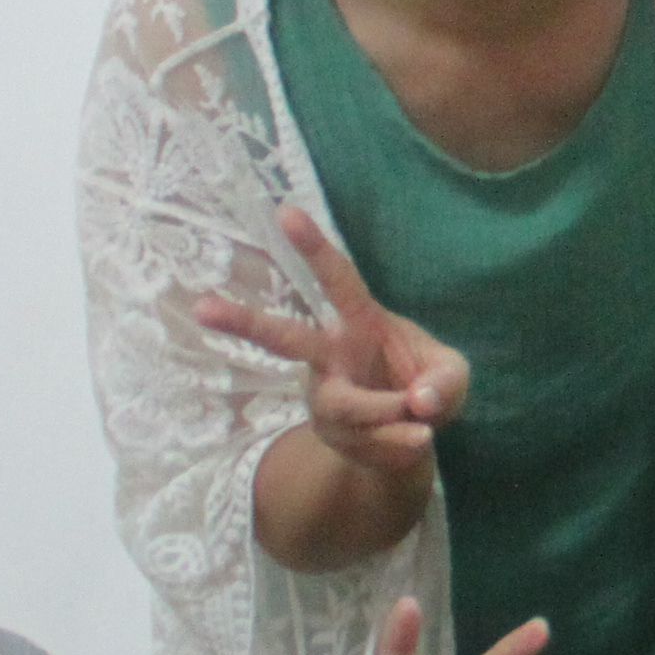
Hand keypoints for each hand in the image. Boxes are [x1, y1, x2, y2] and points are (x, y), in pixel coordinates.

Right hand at [197, 206, 469, 486]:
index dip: (314, 247)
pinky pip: (365, 441)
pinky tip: (418, 441)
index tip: (285, 210)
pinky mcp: (327, 432)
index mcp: (361, 322)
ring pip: (344, 406)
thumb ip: (446, 381)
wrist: (413, 439)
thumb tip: (420, 401)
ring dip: (388, 416)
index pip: (337, 280)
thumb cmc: (429, 388)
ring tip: (423, 430)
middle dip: (243, 322)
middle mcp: (331, 355)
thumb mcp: (453, 376)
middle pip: (283, 339)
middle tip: (200, 307)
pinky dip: (400, 444)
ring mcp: (324, 395)